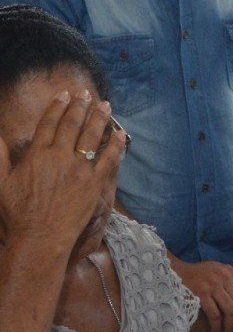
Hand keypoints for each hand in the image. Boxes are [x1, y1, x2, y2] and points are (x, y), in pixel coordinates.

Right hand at [0, 90, 122, 249]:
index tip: (64, 95)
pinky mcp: (94, 183)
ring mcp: (79, 169)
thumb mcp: (1, 184)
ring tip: (105, 105)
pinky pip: (109, 159)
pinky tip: (121, 134)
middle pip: (72, 125)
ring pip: (92, 137)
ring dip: (99, 118)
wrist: (41, 237)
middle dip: (80, 106)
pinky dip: (116, 145)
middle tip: (86, 94)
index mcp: (37, 155)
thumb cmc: (19, 214)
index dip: (57, 107)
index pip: (48, 123)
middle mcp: (59, 157)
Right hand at [173, 258, 232, 331]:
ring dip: (230, 327)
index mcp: (231, 273)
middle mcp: (225, 278)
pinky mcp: (201, 294)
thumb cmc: (201, 272)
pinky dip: (217, 326)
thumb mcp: (221, 270)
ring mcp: (213, 286)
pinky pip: (214, 314)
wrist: (178, 271)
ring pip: (230, 310)